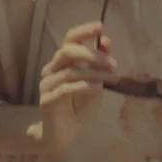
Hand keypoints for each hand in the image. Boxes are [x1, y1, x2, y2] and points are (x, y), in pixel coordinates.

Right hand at [39, 21, 117, 151]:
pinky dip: (85, 86)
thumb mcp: (94, 82)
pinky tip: (98, 87)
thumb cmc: (78, 107)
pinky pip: (67, 89)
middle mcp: (52, 70)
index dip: (83, 31)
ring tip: (113, 77)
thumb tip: (106, 41)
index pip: (69, 39)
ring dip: (96, 73)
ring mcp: (47, 85)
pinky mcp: (48, 100)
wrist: (63, 134)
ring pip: (71, 71)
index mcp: (63, 62)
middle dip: (93, 55)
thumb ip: (99, 64)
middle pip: (67, 52)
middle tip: (114, 64)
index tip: (100, 26)